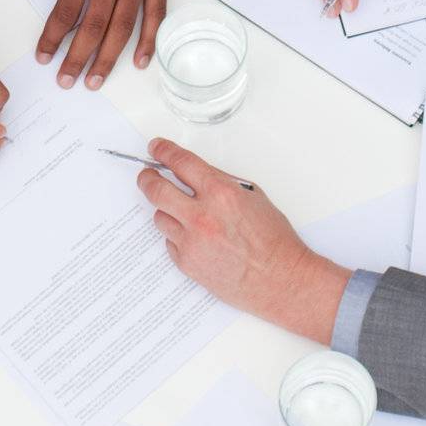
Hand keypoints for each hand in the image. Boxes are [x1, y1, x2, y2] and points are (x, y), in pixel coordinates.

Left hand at [27, 0, 201, 87]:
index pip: (65, 10)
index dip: (52, 38)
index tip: (44, 56)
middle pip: (93, 27)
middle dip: (78, 58)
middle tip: (67, 81)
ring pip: (123, 27)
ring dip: (109, 57)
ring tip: (98, 80)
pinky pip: (156, 12)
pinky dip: (150, 39)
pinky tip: (142, 60)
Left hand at [136, 138, 351, 339]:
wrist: (278, 278)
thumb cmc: (273, 239)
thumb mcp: (254, 196)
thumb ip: (222, 182)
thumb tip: (198, 174)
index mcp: (221, 193)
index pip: (181, 163)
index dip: (164, 151)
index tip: (156, 147)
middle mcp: (201, 215)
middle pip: (157, 189)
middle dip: (147, 178)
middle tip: (147, 175)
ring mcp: (191, 241)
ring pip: (160, 216)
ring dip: (167, 210)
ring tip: (182, 212)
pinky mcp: (186, 263)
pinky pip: (169, 242)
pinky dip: (178, 236)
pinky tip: (195, 238)